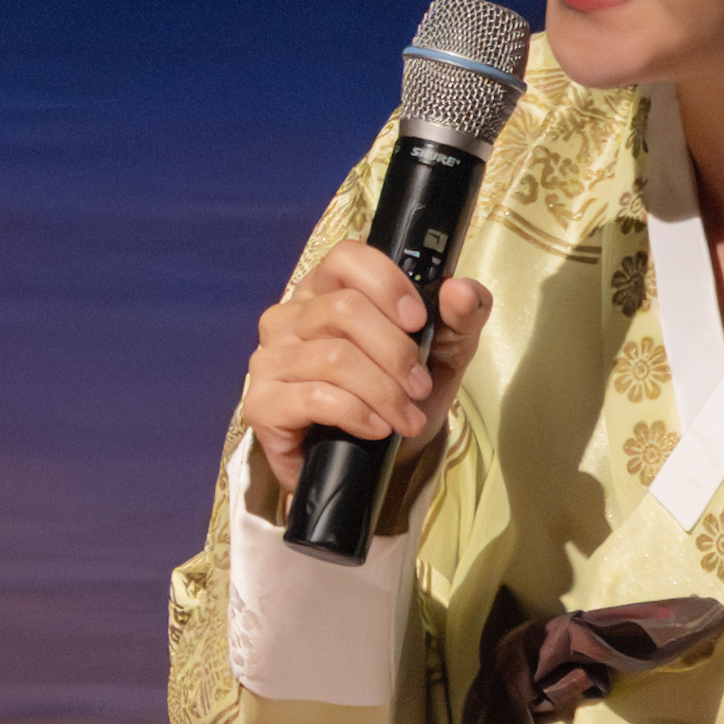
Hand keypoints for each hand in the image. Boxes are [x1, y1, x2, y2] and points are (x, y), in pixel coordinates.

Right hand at [236, 250, 490, 514]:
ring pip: (334, 357)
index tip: (418, 321)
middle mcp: (290, 317)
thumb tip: (462, 291)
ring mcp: (270, 359)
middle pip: (343, 310)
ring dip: (384, 391)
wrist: (370, 464)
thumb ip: (460, 317)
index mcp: (326, 291)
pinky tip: (377, 428)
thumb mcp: (443, 353)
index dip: (385, 284)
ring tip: (407, 417)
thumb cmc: (398, 395)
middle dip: (395, 352)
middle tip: (420, 387)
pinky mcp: (262, 403)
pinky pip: (314, 397)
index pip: (345, 258)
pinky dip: (357, 413)